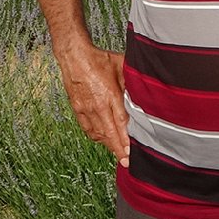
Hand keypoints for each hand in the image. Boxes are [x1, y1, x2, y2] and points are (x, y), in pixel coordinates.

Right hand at [56, 42, 129, 166]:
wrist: (74, 56)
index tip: (132, 152)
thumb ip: (132, 82)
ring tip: (118, 154)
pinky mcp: (77, 109)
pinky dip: (96, 136)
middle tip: (127, 163)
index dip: (126, 139)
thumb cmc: (99, 59)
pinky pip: (88, 128)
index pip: (120, 123)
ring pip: (98, 133)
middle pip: (109, 133)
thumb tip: (145, 92)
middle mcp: (97, 106)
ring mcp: (85, 109)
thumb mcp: (122, 67)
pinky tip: (103, 140)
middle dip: (119, 150)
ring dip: (108, 145)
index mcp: (110, 95)